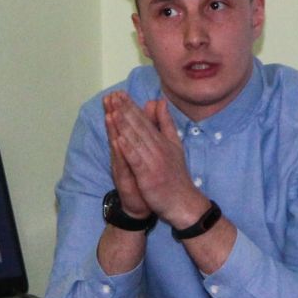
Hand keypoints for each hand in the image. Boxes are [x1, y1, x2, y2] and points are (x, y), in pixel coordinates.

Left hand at [104, 93, 207, 228]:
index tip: (120, 94)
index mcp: (162, 141)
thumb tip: (160, 102)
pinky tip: (119, 139)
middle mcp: (158, 148)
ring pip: (137, 140)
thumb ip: (166, 123)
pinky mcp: (149, 176)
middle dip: (125, 111)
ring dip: (124, 126)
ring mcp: (154, 162)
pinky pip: (137, 161)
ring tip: (112, 111)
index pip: (144, 121)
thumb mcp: (175, 145)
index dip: (131, 107)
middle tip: (113, 96)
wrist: (184, 202)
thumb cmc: (176, 176)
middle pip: (139, 127)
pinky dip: (128, 150)